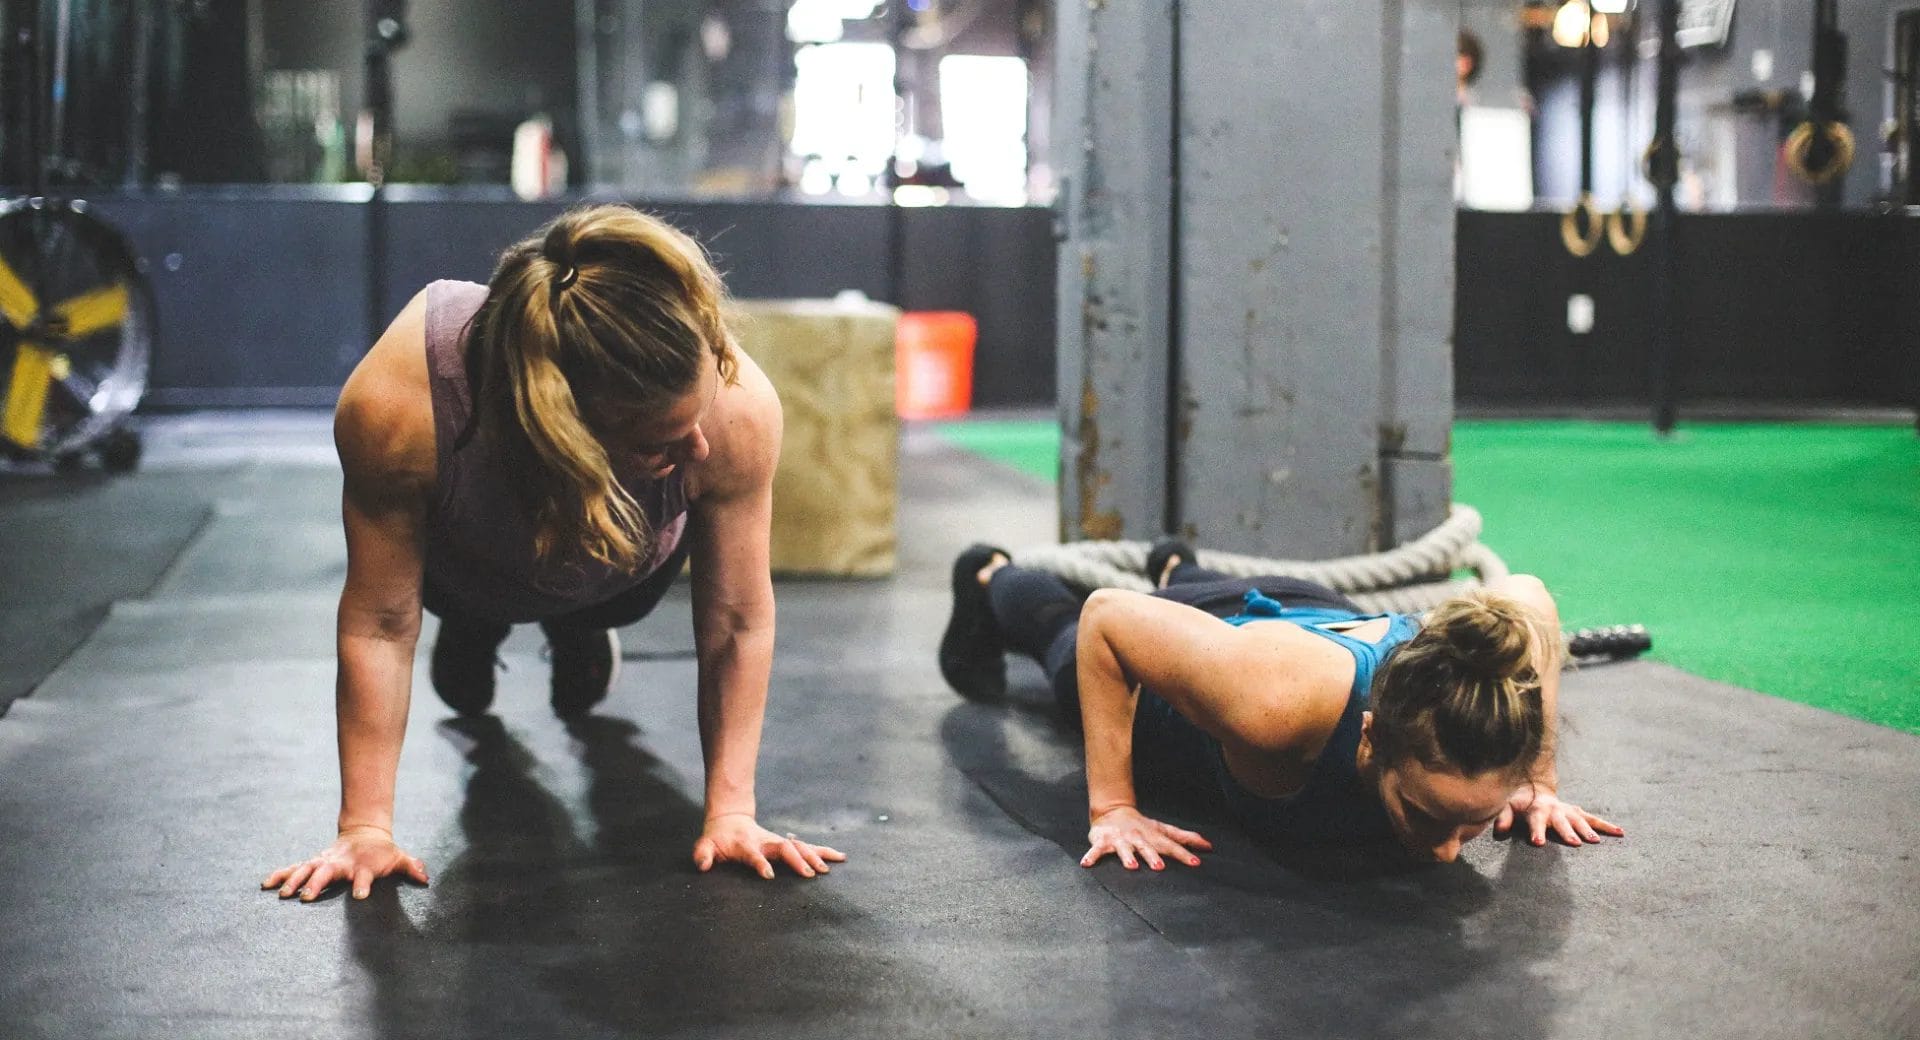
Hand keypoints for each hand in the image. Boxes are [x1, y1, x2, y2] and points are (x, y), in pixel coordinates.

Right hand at [262, 825, 429, 901]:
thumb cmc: (383, 853)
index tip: (359, 895)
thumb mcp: (399, 857)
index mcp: (363, 865)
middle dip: (317, 884)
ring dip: (295, 881)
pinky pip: (293, 869)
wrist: (365, 835)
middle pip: (328, 873)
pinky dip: (280, 875)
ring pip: (307, 870)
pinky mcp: (313, 863)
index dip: (363, 885)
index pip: (364, 875)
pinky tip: (265, 884)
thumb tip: (425, 877)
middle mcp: (340, 863)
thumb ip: (411, 867)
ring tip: (283, 895)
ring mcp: (324, 862)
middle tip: (307, 898)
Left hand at [692, 813, 846, 878]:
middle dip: (797, 860)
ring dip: (813, 856)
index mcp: (746, 845)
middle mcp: (766, 842)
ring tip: (827, 869)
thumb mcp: (706, 846)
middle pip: (784, 848)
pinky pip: (808, 847)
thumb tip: (702, 865)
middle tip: (809, 874)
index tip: (768, 875)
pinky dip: (823, 852)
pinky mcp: (787, 845)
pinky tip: (840, 857)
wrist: (730, 821)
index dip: (760, 863)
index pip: (753, 854)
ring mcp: (778, 842)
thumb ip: (703, 854)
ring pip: (799, 846)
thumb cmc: (718, 839)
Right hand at [1081, 806, 1211, 869]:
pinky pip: (1096, 850)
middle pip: (1146, 847)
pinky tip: (1086, 864)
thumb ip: (1185, 838)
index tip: (1196, 862)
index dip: (1184, 854)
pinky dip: (1091, 856)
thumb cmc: (1142, 826)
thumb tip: (1209, 846)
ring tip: (1131, 866)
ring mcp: (1119, 840)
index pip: (1170, 846)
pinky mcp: (1102, 841)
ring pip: (1123, 849)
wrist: (1112, 811)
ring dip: (1126, 856)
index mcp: (1152, 837)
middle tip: (1159, 867)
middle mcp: (1137, 838)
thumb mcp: (1163, 830)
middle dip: (1152, 856)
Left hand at [1495, 787, 1623, 847]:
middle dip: (1567, 832)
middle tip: (1574, 843)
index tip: (1538, 843)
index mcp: (1536, 809)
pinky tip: (1620, 833)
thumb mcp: (1507, 808)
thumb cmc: (1520, 804)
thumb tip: (1498, 831)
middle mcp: (1554, 809)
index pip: (1535, 820)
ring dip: (1587, 830)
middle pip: (1561, 821)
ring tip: (1595, 842)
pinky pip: (1594, 819)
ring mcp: (1568, 810)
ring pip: (1579, 820)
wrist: (1534, 789)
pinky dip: (1607, 826)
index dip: (1537, 831)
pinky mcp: (1578, 812)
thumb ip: (1503, 818)